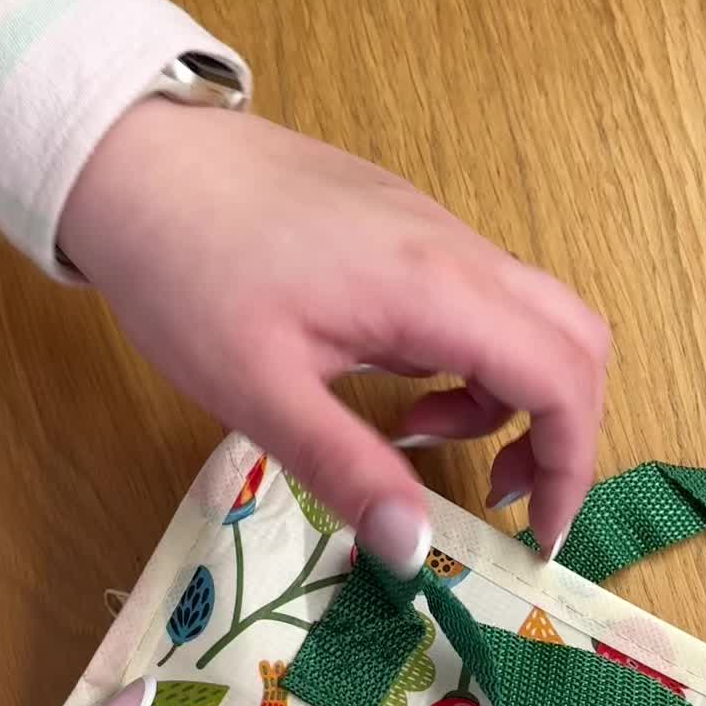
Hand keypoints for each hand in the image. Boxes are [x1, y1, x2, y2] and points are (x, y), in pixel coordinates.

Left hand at [59, 102, 609, 568]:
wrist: (130, 155)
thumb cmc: (185, 268)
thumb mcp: (260, 391)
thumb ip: (349, 469)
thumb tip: (416, 550)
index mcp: (433, 290)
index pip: (562, 379)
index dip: (571, 466)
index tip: (538, 535)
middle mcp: (455, 251)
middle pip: (575, 340)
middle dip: (563, 431)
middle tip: (505, 496)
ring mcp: (434, 231)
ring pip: (531, 316)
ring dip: (510, 396)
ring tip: (422, 442)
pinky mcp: (406, 227)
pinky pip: (481, 298)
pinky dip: (472, 361)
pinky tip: (397, 391)